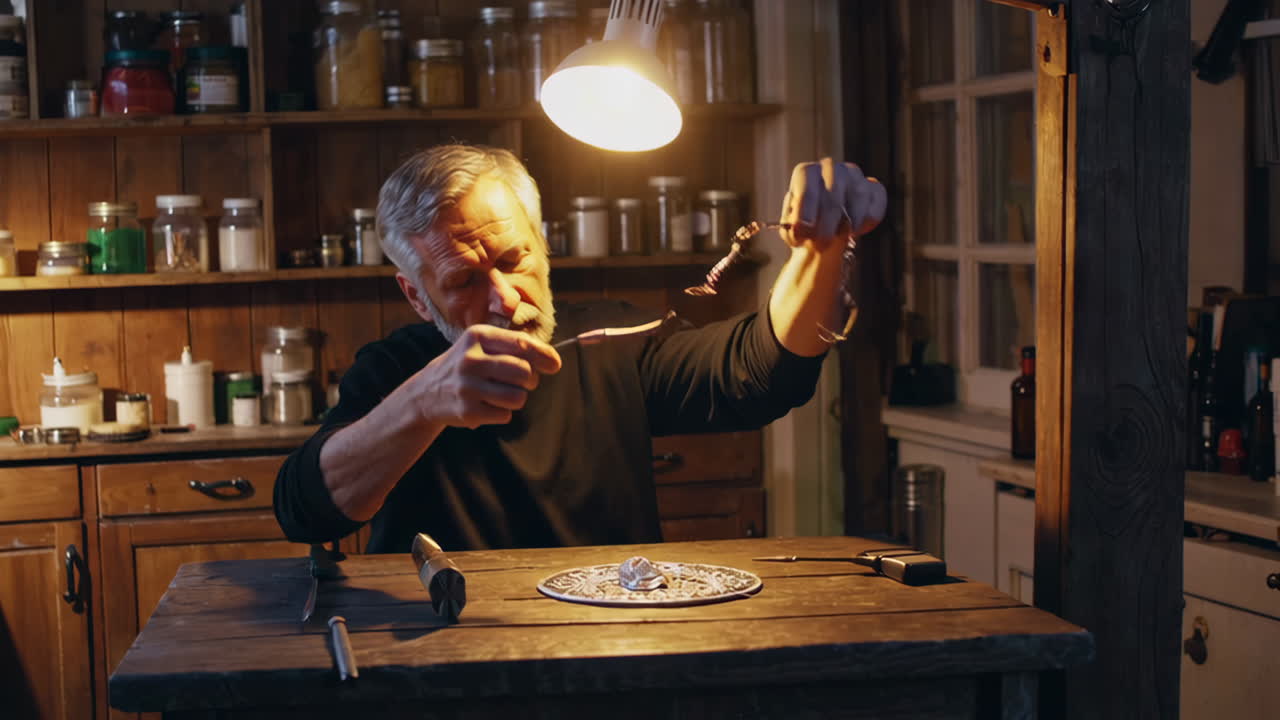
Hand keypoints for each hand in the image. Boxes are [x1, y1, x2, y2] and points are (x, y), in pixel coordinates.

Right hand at [413, 325, 561, 427]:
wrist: (426, 393)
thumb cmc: (468, 366)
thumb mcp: (482, 345)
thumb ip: (516, 346)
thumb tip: (553, 360)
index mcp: (477, 336)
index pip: (522, 344)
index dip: (544, 355)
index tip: (554, 365)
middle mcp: (471, 359)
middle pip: (524, 372)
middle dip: (530, 380)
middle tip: (522, 382)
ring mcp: (467, 386)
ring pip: (518, 397)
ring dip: (517, 399)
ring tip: (502, 395)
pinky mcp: (467, 411)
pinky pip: (505, 415)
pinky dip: (502, 413)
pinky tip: (486, 405)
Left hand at [779, 158, 887, 249]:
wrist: (825, 234)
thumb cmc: (805, 228)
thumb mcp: (792, 231)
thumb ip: (792, 228)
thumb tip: (799, 228)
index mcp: (806, 173)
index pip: (806, 184)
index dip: (805, 208)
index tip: (805, 229)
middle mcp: (831, 168)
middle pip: (832, 194)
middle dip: (827, 224)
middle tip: (821, 246)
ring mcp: (855, 176)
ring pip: (858, 197)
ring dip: (848, 224)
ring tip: (839, 238)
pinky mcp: (874, 188)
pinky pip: (876, 204)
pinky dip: (866, 222)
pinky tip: (855, 230)